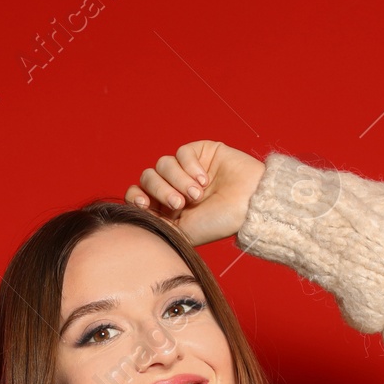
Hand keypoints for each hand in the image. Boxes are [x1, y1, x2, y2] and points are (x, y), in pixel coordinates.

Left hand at [125, 140, 265, 245]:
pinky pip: (181, 152)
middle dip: (161, 191)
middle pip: (147, 177)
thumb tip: (134, 212)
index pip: (137, 195)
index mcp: (167, 208)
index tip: (143, 203)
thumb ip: (157, 223)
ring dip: (178, 180)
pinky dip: (190, 166)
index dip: (134, 196)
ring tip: (198, 193)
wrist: (250, 206)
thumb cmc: (220, 223)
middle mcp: (175, 187)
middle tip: (181, 203)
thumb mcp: (182, 231)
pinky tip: (205, 178)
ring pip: (162, 164)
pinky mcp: (200, 152)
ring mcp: (187, 169)